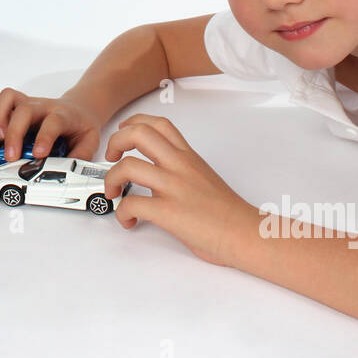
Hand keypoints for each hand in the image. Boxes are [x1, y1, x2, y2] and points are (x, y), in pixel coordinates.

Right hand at [0, 88, 102, 161]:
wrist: (79, 109)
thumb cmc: (80, 127)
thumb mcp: (89, 142)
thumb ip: (79, 158)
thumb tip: (67, 173)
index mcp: (63, 115)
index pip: (53, 122)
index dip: (45, 137)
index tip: (38, 154)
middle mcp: (42, 107)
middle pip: (24, 110)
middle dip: (15, 133)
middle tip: (11, 156)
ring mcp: (27, 104)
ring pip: (8, 99)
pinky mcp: (15, 108)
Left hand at [103, 114, 254, 265]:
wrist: (246, 234)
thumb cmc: (229, 213)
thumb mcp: (205, 177)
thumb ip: (183, 171)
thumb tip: (161, 176)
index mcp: (189, 158)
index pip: (159, 124)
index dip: (134, 123)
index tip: (123, 131)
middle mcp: (179, 166)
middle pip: (138, 133)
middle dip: (115, 141)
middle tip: (110, 158)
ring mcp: (173, 187)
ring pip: (128, 166)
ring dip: (111, 179)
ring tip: (113, 192)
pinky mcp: (168, 212)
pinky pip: (131, 204)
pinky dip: (122, 213)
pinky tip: (129, 221)